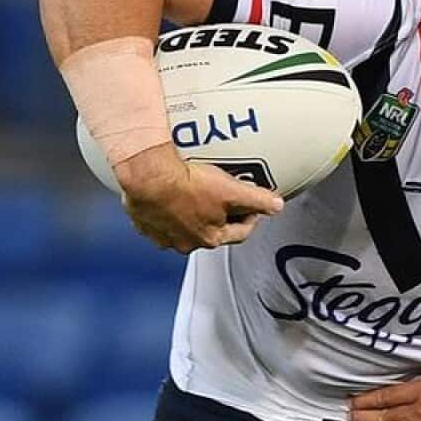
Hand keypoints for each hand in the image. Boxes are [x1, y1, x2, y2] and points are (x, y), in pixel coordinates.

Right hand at [115, 144, 283, 252]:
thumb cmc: (188, 186)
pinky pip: (160, 219)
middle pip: (212, 231)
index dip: (251, 218)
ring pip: (185, 227)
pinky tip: (170, 195)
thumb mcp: (232, 191)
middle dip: (221, 217)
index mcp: (211, 238)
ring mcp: (163, 235)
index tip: (253, 207)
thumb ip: (258, 200)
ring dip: (193, 215)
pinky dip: (168, 210)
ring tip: (196, 194)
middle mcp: (186, 243)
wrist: (149, 178)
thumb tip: (277, 205)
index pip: (240, 233)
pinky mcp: (144, 223)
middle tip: (223, 198)